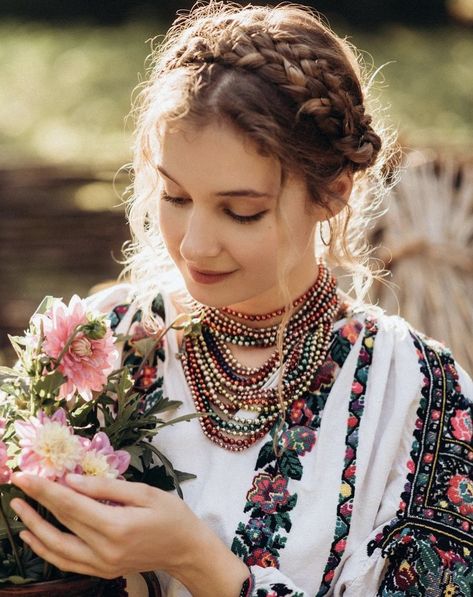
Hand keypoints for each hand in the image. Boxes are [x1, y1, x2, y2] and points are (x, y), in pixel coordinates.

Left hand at [10, 472, 195, 578]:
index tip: (25, 475)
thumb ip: (106, 487)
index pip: (71, 505)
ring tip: (18, 509)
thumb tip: (71, 480)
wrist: (186, 549)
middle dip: (36, 501)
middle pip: (61, 523)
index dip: (45, 489)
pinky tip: (34, 535)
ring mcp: (101, 565)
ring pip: (57, 548)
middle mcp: (105, 550)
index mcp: (117, 526)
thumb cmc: (171, 514)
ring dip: (34, 527)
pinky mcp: (102, 572)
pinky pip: (66, 562)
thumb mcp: (144, 492)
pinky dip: (46, 549)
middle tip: (17, 482)